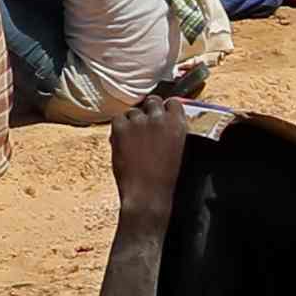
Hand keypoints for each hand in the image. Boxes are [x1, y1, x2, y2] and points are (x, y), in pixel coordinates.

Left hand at [106, 90, 199, 209]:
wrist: (147, 194)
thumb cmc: (164, 178)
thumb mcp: (177, 150)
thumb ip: (171, 132)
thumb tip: (161, 123)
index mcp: (177, 124)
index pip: (172, 103)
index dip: (166, 109)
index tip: (162, 117)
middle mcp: (159, 117)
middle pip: (153, 101)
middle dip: (149, 111)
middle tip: (145, 126)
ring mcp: (139, 121)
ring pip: (133, 111)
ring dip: (133, 121)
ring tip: (133, 139)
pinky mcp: (121, 128)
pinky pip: (118, 118)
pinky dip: (119, 127)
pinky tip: (123, 141)